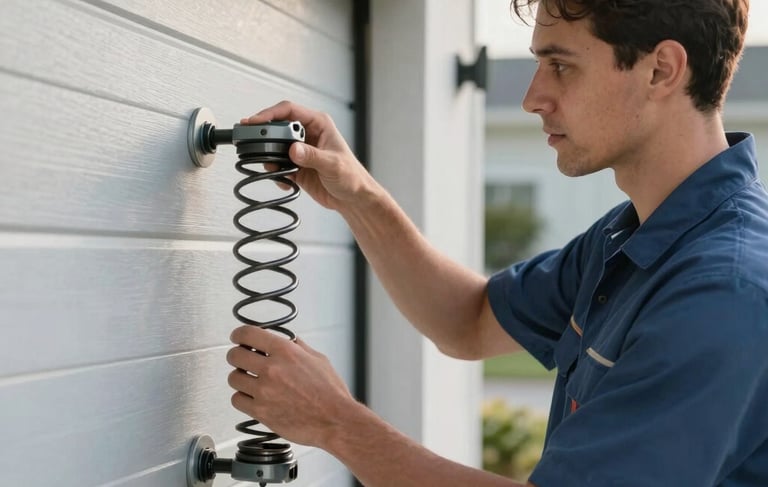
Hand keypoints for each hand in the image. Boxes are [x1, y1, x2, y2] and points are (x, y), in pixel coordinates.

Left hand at [226, 325, 357, 447]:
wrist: (335, 420)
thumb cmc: (330, 393)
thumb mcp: (318, 359)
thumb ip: (299, 348)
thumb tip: (290, 341)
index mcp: (285, 351)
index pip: (248, 334)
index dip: (239, 334)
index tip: (238, 338)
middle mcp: (272, 369)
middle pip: (235, 355)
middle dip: (237, 356)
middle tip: (242, 360)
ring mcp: (264, 390)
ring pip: (233, 378)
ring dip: (240, 377)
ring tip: (250, 380)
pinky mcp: (260, 411)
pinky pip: (237, 400)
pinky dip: (242, 397)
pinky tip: (252, 397)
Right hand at [241, 100, 378, 210]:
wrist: (353, 198)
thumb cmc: (352, 176)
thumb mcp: (332, 164)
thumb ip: (312, 156)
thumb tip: (293, 149)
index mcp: (318, 124)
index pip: (289, 111)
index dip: (269, 114)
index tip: (255, 122)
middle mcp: (307, 134)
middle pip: (277, 127)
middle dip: (264, 136)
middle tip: (252, 143)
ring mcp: (300, 150)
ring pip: (274, 146)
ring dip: (268, 156)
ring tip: (270, 166)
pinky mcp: (296, 166)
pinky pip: (277, 165)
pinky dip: (275, 172)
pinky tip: (282, 180)